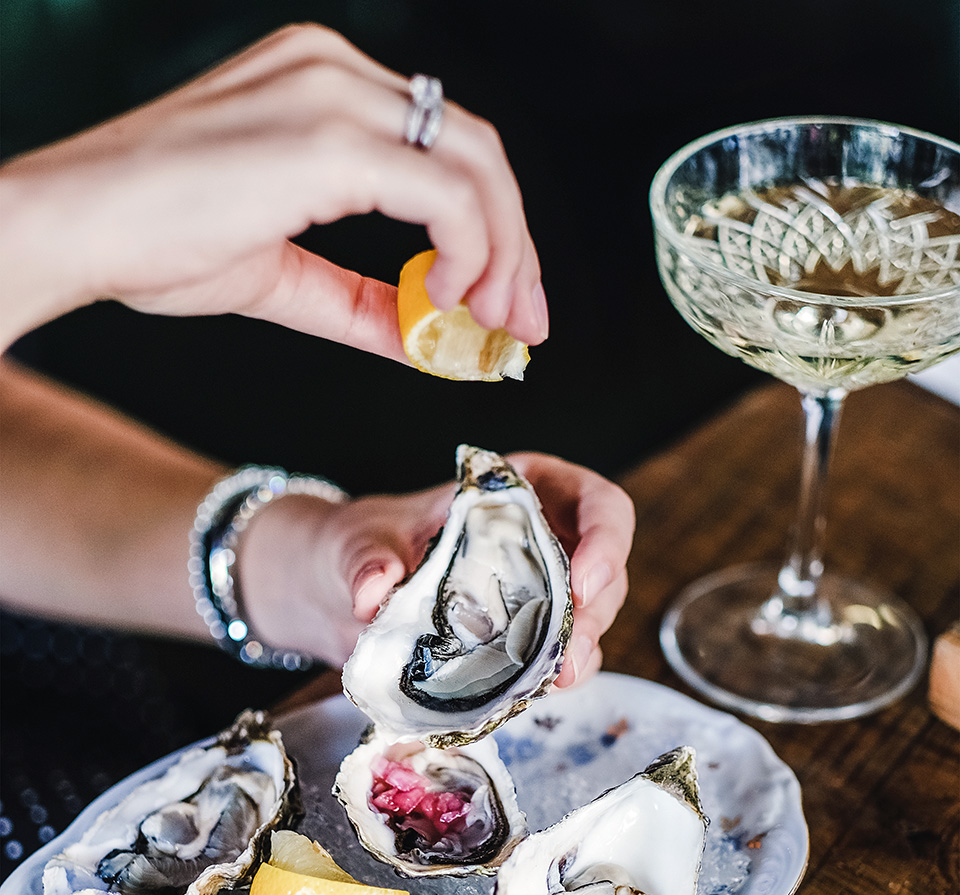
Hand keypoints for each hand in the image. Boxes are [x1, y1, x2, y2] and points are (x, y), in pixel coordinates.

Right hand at [0, 23, 546, 355]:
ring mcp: (333, 95)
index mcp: (323, 87)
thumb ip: (358, 299)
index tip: (501, 300)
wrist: (69, 227)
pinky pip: (446, 194)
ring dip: (504, 257)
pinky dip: (468, 253)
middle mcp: (336, 72)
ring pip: (477, 167)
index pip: (444, 149)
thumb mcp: (279, 273)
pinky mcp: (327, 138)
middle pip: (478, 151)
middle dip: (517, 247)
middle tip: (524, 324)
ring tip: (491, 325)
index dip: (492, 229)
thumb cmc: (151, 240)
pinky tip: (448, 301)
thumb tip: (421, 338)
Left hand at [238, 453, 634, 688]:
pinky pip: (560, 656)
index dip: (606, 538)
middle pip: (604, 569)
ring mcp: (538, 591)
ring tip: (557, 677)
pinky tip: (539, 688)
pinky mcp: (523, 638)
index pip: (597, 503)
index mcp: (519, 493)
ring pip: (591, 617)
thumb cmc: (359, 544)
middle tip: (567, 651)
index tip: (585, 581)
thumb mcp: (357, 542)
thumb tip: (373, 591)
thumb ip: (364, 560)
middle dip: (594, 611)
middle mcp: (543, 539)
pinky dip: (556, 673)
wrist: (335, 593)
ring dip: (582, 648)